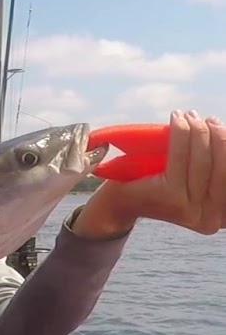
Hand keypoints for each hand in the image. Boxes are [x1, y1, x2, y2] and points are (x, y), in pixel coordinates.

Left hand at [75, 110, 225, 238]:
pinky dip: (181, 133)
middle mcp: (208, 218)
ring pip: (202, 160)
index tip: (224, 128)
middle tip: (208, 119)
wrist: (119, 203)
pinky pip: (179, 156)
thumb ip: (209, 172)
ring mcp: (189, 209)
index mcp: (218, 217)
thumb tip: (223, 139)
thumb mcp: (191, 184)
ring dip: (198, 131)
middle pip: (221, 167)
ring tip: (191, 116)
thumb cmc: (156, 188)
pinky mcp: (170, 196)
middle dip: (217, 137)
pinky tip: (178, 119)